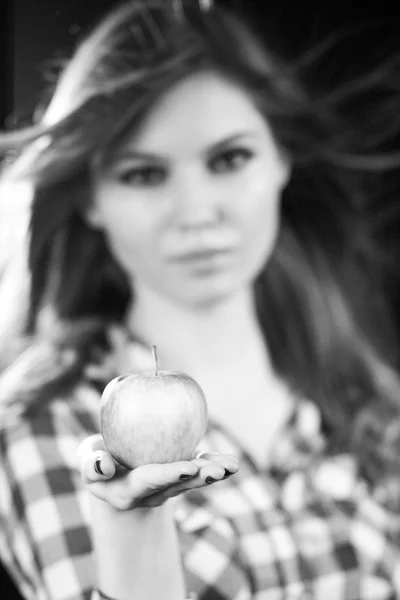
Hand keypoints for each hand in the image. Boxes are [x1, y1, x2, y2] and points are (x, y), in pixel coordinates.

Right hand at [77, 434, 238, 509]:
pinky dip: (215, 465)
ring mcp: (169, 487)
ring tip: (233, 466)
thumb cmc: (98, 461)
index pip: (150, 481)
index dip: (169, 474)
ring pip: (193, 481)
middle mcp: (153, 493)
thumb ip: (91, 465)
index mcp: (128, 491)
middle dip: (199, 478)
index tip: (188, 467)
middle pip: (178, 485)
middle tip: (217, 470)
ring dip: (213, 474)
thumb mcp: (87, 462)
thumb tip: (106, 465)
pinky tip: (232, 463)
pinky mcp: (181, 476)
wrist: (114, 471)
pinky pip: (200, 471)